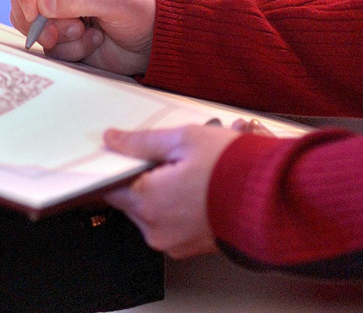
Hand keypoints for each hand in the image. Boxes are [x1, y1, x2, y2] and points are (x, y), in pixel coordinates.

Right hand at [8, 0, 156, 75]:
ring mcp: (59, 10)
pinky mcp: (61, 34)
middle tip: (54, 34)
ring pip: (32, 24)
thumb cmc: (145, 9)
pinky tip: (93, 41)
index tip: (35, 11)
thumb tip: (43, 4)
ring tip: (86, 33)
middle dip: (36, 19)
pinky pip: (48, 45)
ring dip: (57, 36)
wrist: (156, 42)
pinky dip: (69, 49)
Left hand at [102, 124, 241, 258]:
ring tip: (190, 175)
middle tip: (171, 161)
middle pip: (130, 200)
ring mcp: (173, 242)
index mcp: (148, 202)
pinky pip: (170, 225)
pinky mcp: (190, 248)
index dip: (118, 169)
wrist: (279, 199)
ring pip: (150, 213)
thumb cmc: (236, 169)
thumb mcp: (184, 140)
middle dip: (144, 179)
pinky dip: (177, 209)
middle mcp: (156, 229)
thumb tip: (114, 139)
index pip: (110, 187)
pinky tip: (198, 191)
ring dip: (161, 194)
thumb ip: (141, 141)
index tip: (129, 157)